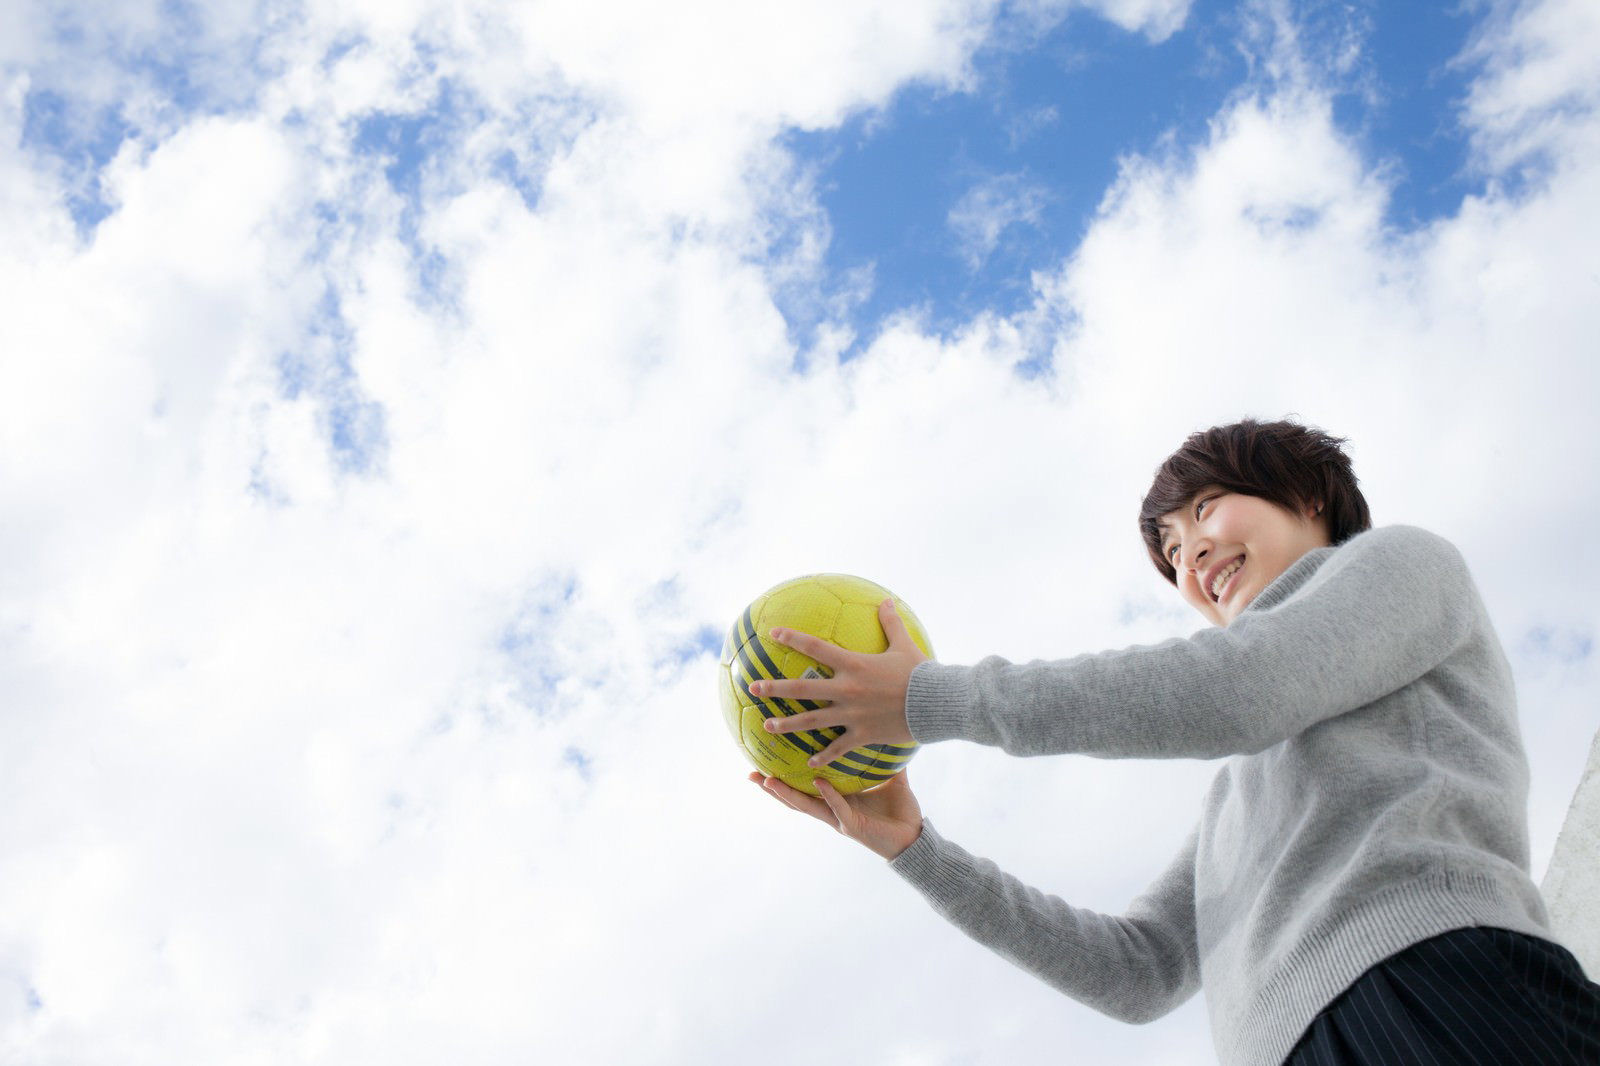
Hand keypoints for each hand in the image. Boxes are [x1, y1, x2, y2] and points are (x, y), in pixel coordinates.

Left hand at [747, 598, 927, 767]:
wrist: (935, 704)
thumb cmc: (920, 672)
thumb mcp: (904, 644)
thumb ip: (891, 622)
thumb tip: (886, 600)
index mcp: (853, 664)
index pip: (816, 647)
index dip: (793, 638)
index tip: (772, 634)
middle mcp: (846, 689)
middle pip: (802, 689)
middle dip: (775, 688)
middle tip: (753, 687)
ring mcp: (852, 714)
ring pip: (812, 721)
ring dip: (787, 724)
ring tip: (767, 726)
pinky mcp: (862, 735)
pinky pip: (838, 748)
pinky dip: (823, 756)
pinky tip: (809, 763)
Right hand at [749, 769, 923, 860]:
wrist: (915, 837)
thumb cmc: (901, 811)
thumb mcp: (891, 779)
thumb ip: (883, 758)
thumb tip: (885, 729)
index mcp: (837, 799)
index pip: (805, 788)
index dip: (785, 778)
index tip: (766, 762)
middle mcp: (832, 810)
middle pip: (795, 799)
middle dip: (772, 788)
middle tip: (751, 773)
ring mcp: (839, 819)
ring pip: (807, 807)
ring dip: (786, 794)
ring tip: (767, 780)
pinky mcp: (852, 826)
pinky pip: (837, 808)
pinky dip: (827, 795)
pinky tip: (817, 782)